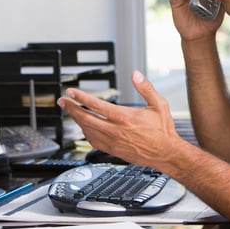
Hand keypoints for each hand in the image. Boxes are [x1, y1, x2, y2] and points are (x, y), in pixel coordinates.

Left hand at [57, 70, 180, 167]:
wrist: (166, 153)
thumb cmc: (163, 130)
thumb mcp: (159, 104)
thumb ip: (146, 88)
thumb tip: (135, 75)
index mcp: (125, 117)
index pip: (96, 105)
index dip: (81, 98)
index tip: (71, 92)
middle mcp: (116, 131)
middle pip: (86, 118)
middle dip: (71, 109)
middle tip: (63, 102)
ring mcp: (113, 142)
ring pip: (88, 131)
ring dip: (77, 121)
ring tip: (71, 112)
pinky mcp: (114, 151)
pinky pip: (94, 142)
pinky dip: (86, 133)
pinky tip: (84, 127)